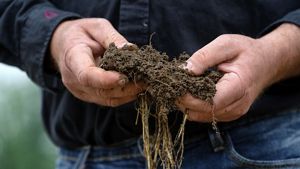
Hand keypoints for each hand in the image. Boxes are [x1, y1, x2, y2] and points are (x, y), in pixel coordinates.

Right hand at [50, 18, 143, 106]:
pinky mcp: (88, 96)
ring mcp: (80, 90)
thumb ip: (112, 37)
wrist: (64, 45)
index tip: (125, 78)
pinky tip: (136, 87)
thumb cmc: (81, 33)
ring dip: (128, 94)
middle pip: (101, 91)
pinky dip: (124, 96)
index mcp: (72, 58)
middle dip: (126, 87)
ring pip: (107, 99)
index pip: (87, 75)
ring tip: (144, 83)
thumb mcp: (97, 27)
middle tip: (146, 79)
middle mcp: (73, 79)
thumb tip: (131, 49)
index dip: (106, 80)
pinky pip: (108, 100)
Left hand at [177, 24, 299, 121]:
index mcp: (239, 87)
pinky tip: (192, 91)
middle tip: (173, 85)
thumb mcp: (226, 44)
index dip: (189, 98)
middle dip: (184, 101)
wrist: (266, 63)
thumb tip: (185, 70)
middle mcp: (238, 105)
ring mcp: (234, 113)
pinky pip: (204, 115)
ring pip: (201, 116)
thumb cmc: (246, 51)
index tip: (175, 86)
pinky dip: (194, 106)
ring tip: (182, 86)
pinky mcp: (228, 114)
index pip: (210, 102)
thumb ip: (205, 56)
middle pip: (203, 112)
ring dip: (187, 104)